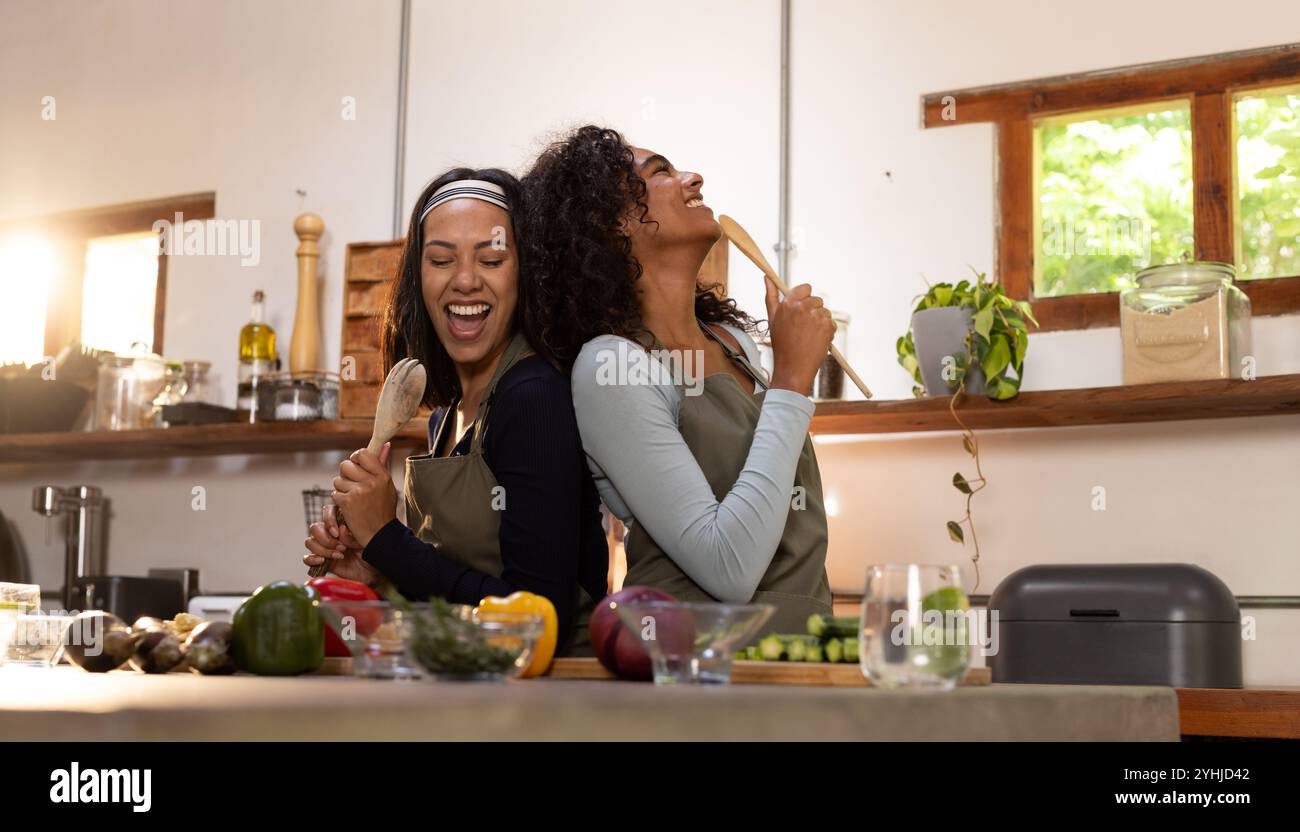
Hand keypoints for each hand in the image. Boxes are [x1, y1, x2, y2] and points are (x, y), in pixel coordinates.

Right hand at [303, 505, 378, 583]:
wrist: (372, 570)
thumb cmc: (370, 550)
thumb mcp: (364, 539)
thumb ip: (351, 534)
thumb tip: (341, 529)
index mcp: (341, 521)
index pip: (328, 511)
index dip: (329, 521)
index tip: (337, 533)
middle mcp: (330, 532)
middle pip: (315, 528)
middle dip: (326, 539)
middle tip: (342, 548)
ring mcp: (324, 546)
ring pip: (310, 542)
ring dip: (322, 549)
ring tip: (339, 556)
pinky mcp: (320, 560)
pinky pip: (306, 558)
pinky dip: (312, 559)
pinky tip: (323, 561)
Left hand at [331, 443, 396, 546]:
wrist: (380, 534)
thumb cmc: (383, 509)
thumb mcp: (387, 486)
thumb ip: (381, 465)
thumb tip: (385, 444)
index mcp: (382, 475)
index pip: (362, 453)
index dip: (355, 458)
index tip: (356, 465)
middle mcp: (371, 481)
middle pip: (345, 465)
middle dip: (345, 474)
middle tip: (352, 484)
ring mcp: (358, 491)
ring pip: (338, 480)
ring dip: (341, 489)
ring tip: (353, 498)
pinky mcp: (347, 502)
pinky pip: (335, 494)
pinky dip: (340, 501)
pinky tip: (349, 507)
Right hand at [765, 276, 835, 394]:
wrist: (793, 368)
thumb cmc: (781, 344)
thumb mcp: (772, 318)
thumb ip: (770, 296)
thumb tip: (767, 278)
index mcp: (789, 303)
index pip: (806, 288)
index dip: (804, 298)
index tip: (801, 309)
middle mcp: (804, 307)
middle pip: (816, 299)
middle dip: (812, 311)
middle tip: (802, 328)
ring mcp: (817, 317)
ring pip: (824, 311)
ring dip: (819, 321)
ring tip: (808, 336)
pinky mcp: (828, 327)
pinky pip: (831, 323)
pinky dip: (826, 331)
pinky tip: (815, 340)